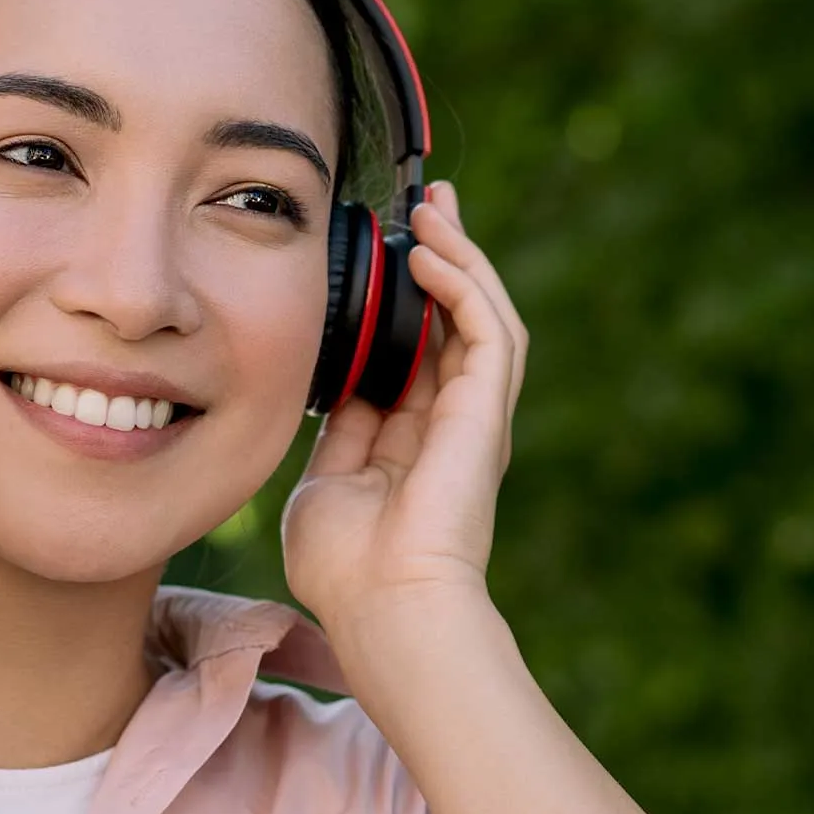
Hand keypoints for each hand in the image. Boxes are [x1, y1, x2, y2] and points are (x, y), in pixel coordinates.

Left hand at [281, 181, 525, 632]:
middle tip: (430, 205)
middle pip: (460, 321)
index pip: (420, 350)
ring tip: (436, 211)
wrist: (384, 607)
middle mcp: (453, 425)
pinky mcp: (485, 412)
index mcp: (414, 442)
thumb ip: (339, 434)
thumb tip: (335, 385)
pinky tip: (431, 255)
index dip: (409, 299)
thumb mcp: (326, 483)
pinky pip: (487, 331)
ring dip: (462, 257)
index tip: (387, 253)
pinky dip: (463, 286)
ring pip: (483, 315)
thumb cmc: (348, 568)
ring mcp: (475, 418)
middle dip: (447, 258)